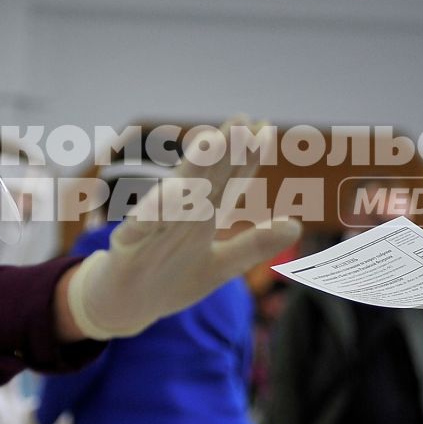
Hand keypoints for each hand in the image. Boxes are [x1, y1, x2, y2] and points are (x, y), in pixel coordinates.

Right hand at [61, 119, 301, 339]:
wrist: (126, 304)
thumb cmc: (174, 278)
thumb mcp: (221, 266)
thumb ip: (254, 245)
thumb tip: (297, 226)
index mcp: (203, 215)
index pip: (229, 180)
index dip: (249, 157)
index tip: (267, 129)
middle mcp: (180, 213)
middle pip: (205, 177)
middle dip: (225, 149)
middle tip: (244, 119)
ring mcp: (153, 227)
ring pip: (176, 195)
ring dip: (192, 169)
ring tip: (210, 143)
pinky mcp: (128, 246)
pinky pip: (139, 229)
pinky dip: (150, 215)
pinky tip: (163, 198)